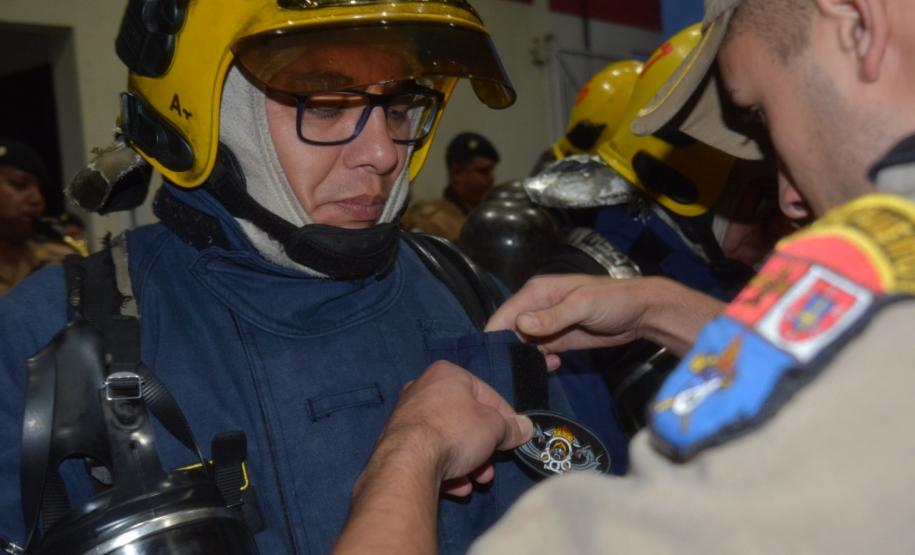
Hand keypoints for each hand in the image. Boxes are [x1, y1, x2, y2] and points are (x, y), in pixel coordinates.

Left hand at [369, 361, 532, 496]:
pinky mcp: (397, 443)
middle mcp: (422, 389)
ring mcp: (406, 417)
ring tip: (479, 480)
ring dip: (468, 461)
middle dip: (484, 445)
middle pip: (465, 419)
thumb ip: (511, 427)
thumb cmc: (455, 432)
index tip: (515, 436)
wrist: (408, 462)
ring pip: (448, 439)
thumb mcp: (494, 428)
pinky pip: (430, 454)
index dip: (505, 417)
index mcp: (447, 374)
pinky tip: (458, 486)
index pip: (486, 394)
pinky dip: (446, 468)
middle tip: (494, 464)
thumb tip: (525, 428)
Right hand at [486, 275, 722, 360]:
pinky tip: (551, 367)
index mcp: (536, 293)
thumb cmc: (613, 300)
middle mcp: (536, 308)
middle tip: (508, 373)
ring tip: (531, 372)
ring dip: (524, 359)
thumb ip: (552, 316)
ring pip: (522, 345)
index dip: (494, 336)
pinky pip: (539, 353)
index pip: (504, 315)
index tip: (489, 360)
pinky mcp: (558, 340)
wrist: (642, 312)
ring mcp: (547, 326)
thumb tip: (520, 325)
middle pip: (509, 332)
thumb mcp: (583, 305)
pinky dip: (540, 362)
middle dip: (507, 351)